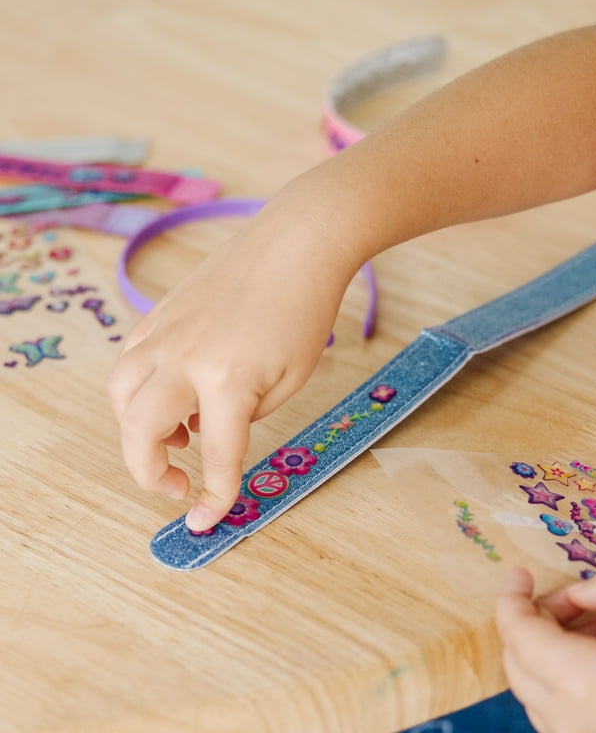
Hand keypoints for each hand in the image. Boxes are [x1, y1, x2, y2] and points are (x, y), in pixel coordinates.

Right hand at [108, 195, 359, 530]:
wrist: (294, 245)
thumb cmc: (304, 311)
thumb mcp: (289, 379)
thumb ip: (245, 415)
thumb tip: (205, 430)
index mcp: (227, 380)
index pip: (217, 456)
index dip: (213, 497)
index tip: (203, 522)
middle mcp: (184, 358)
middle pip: (138, 430)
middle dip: (148, 472)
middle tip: (176, 485)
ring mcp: (165, 332)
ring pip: (121, 394)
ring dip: (136, 429)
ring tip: (177, 437)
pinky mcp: (158, 314)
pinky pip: (131, 361)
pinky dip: (139, 390)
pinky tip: (171, 393)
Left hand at [495, 561, 595, 732]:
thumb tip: (580, 591)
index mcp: (578, 681)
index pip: (516, 632)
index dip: (511, 596)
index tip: (520, 573)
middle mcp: (567, 719)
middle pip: (517, 660)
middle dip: (534, 620)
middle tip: (572, 599)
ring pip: (533, 688)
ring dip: (551, 648)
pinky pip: (556, 712)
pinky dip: (564, 678)